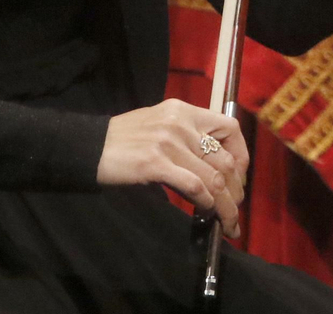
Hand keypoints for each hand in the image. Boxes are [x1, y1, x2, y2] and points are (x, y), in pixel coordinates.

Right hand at [97, 98, 248, 237]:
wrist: (90, 146)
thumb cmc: (124, 139)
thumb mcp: (161, 125)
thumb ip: (188, 138)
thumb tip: (217, 168)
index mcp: (183, 110)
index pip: (229, 127)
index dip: (242, 155)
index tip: (239, 177)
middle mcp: (180, 123)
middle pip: (226, 159)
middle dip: (236, 190)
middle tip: (235, 209)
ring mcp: (169, 143)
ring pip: (214, 178)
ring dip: (226, 206)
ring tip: (228, 222)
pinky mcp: (156, 164)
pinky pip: (195, 187)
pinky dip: (207, 203)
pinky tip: (207, 212)